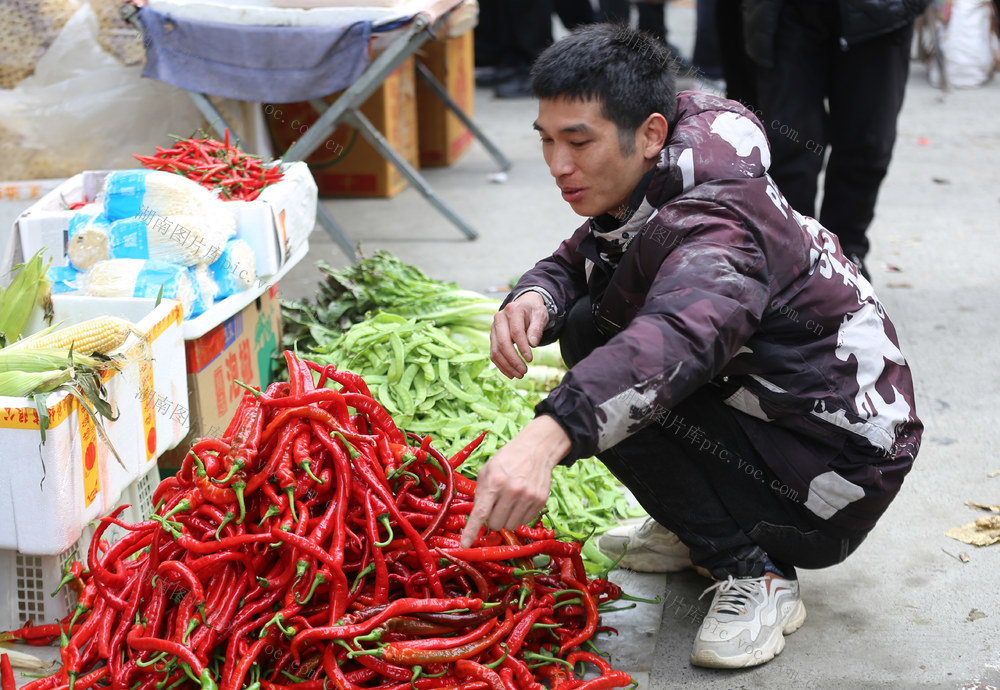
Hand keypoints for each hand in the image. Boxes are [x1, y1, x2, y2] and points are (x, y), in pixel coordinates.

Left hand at [460, 415, 570, 547]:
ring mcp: (528, 497)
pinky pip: (525, 521)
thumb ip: (480, 493)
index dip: (471, 531)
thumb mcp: (487, 470)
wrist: (537, 448)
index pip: (480, 513)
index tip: (464, 545)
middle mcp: (512, 491)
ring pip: (511, 525)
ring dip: (507, 518)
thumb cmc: (508, 458)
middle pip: (496, 524)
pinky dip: (520, 515)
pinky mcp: (540, 501)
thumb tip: (476, 517)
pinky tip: (521, 500)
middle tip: (496, 506)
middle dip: (493, 519)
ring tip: (509, 502)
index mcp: (494, 481)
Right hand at [491, 291, 549, 378]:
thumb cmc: (533, 312)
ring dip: (507, 365)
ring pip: (496, 351)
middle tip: (524, 371)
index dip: (522, 347)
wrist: (524, 306)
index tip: (530, 359)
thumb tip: (532, 344)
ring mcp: (494, 328)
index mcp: (513, 310)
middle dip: (513, 360)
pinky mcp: (492, 338)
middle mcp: (499, 318)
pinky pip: (493, 354)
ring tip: (520, 375)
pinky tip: (511, 374)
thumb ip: (536, 329)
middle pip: (503, 343)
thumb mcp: (540, 316)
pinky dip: (501, 366)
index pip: (516, 332)